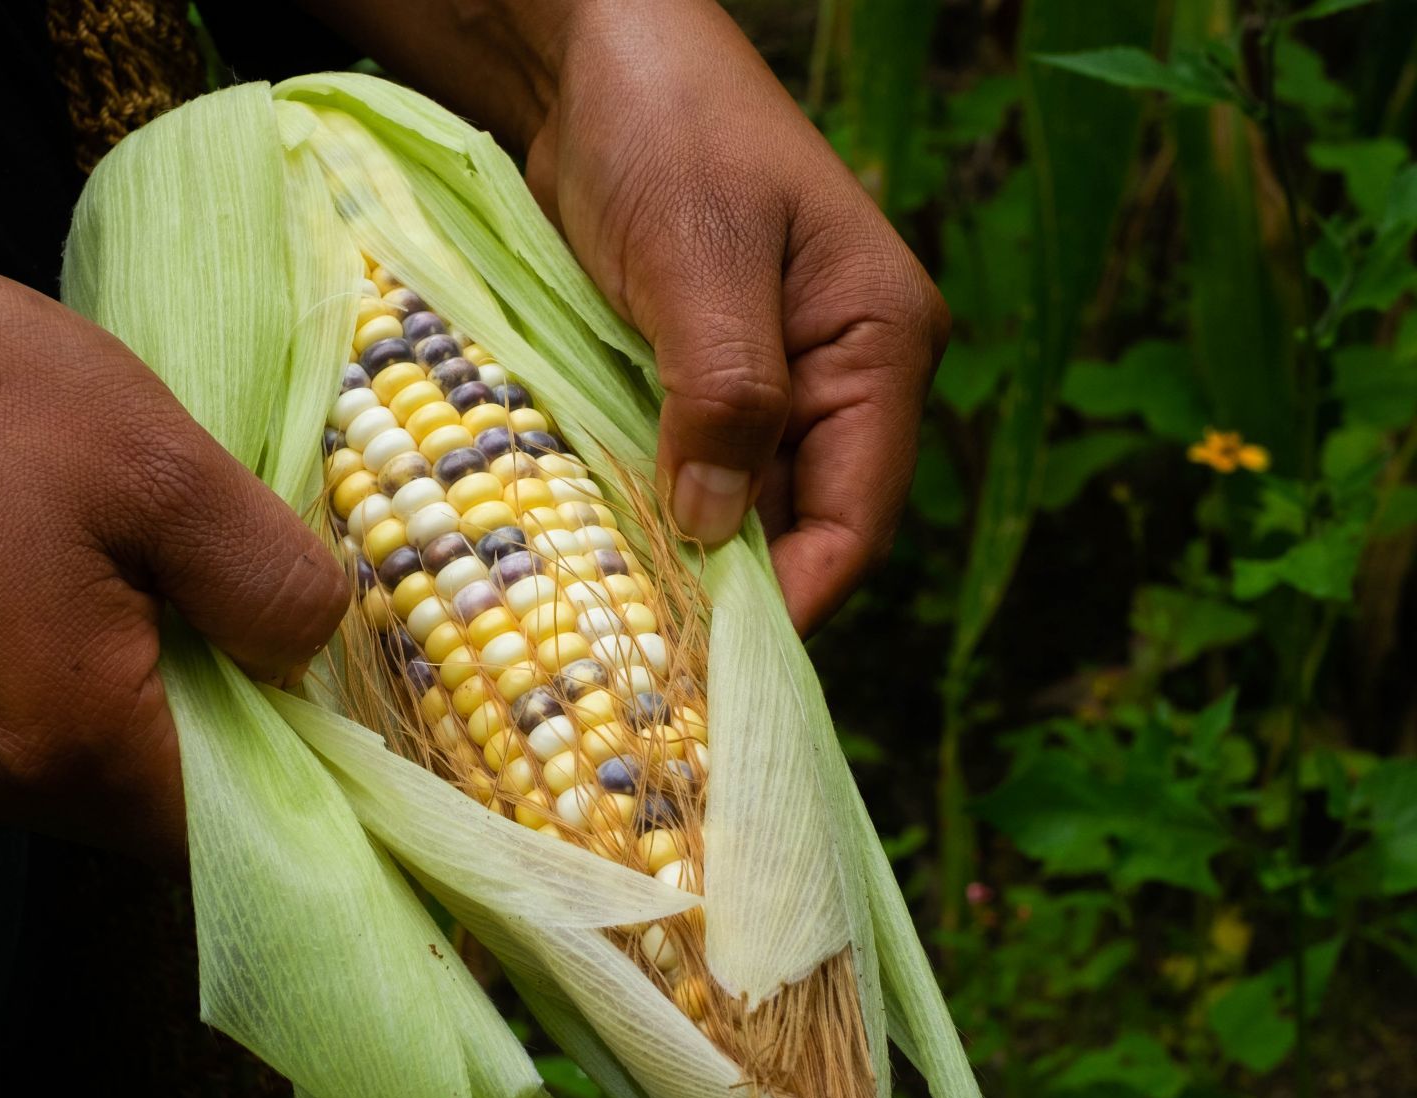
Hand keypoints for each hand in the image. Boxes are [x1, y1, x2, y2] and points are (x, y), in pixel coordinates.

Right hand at [0, 247, 348, 849]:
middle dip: (220, 726)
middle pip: (158, 811)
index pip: (228, 824)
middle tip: (230, 605)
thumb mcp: (166, 464)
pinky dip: (78, 696)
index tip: (312, 682)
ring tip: (146, 585)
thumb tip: (309, 660)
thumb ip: (268, 583)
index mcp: (58, 739)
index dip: (293, 764)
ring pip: (94, 781)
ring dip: (147, 708)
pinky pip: (29, 749)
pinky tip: (74, 596)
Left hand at [525, 0, 946, 634]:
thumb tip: (715, 534)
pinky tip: (587, 554)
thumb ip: (725, 395)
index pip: (855, 516)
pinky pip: (681, 470)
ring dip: (675, 560)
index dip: (793, 601)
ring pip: (734, 509)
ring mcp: (766, 381)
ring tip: (605, 629)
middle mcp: (837, 378)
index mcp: (880, 346)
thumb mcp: (700, 259)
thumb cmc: (671, 131)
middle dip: (727, 596)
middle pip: (797, 528)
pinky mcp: (695, 378)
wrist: (600, 58)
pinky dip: (640, 513)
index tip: (710, 666)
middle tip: (640, 667)